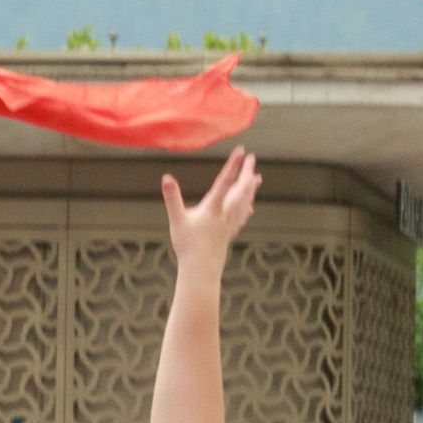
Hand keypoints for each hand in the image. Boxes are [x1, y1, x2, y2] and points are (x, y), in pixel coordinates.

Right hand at [158, 147, 261, 269]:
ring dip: (250, 188)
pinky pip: (241, 217)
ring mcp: (229, 224)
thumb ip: (172, 198)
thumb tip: (166, 178)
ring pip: (244, 203)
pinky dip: (246, 207)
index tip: (241, 152)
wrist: (201, 270)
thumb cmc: (187, 246)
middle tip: (252, 158)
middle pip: (240, 190)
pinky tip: (250, 206)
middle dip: (246, 173)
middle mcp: (224, 214)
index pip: (224, 182)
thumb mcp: (176, 220)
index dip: (233, 166)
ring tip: (257, 177)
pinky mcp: (229, 233)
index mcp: (212, 209)